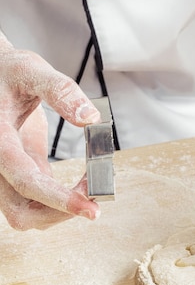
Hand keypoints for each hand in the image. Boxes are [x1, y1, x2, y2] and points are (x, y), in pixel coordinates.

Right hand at [0, 37, 101, 229]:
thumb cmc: (7, 72)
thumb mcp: (32, 70)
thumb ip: (60, 91)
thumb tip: (91, 118)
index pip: (25, 180)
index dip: (57, 198)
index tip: (90, 207)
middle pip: (21, 212)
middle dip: (60, 212)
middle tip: (96, 199)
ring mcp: (4, 174)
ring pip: (26, 214)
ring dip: (60, 211)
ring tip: (92, 188)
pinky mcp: (18, 173)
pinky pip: (35, 202)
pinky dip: (60, 201)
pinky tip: (84, 184)